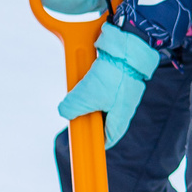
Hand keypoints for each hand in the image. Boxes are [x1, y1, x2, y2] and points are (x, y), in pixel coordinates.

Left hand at [58, 24, 161, 147]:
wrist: (126, 49)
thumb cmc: (111, 77)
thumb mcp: (84, 97)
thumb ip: (70, 109)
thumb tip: (65, 110)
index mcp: (120, 119)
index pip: (107, 140)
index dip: (94, 142)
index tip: (82, 142)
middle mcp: (123, 107)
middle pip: (101, 120)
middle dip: (86, 116)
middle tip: (75, 111)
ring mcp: (122, 92)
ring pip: (100, 101)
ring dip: (87, 96)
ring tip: (81, 88)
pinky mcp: (119, 77)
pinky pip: (102, 86)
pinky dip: (92, 83)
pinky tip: (86, 75)